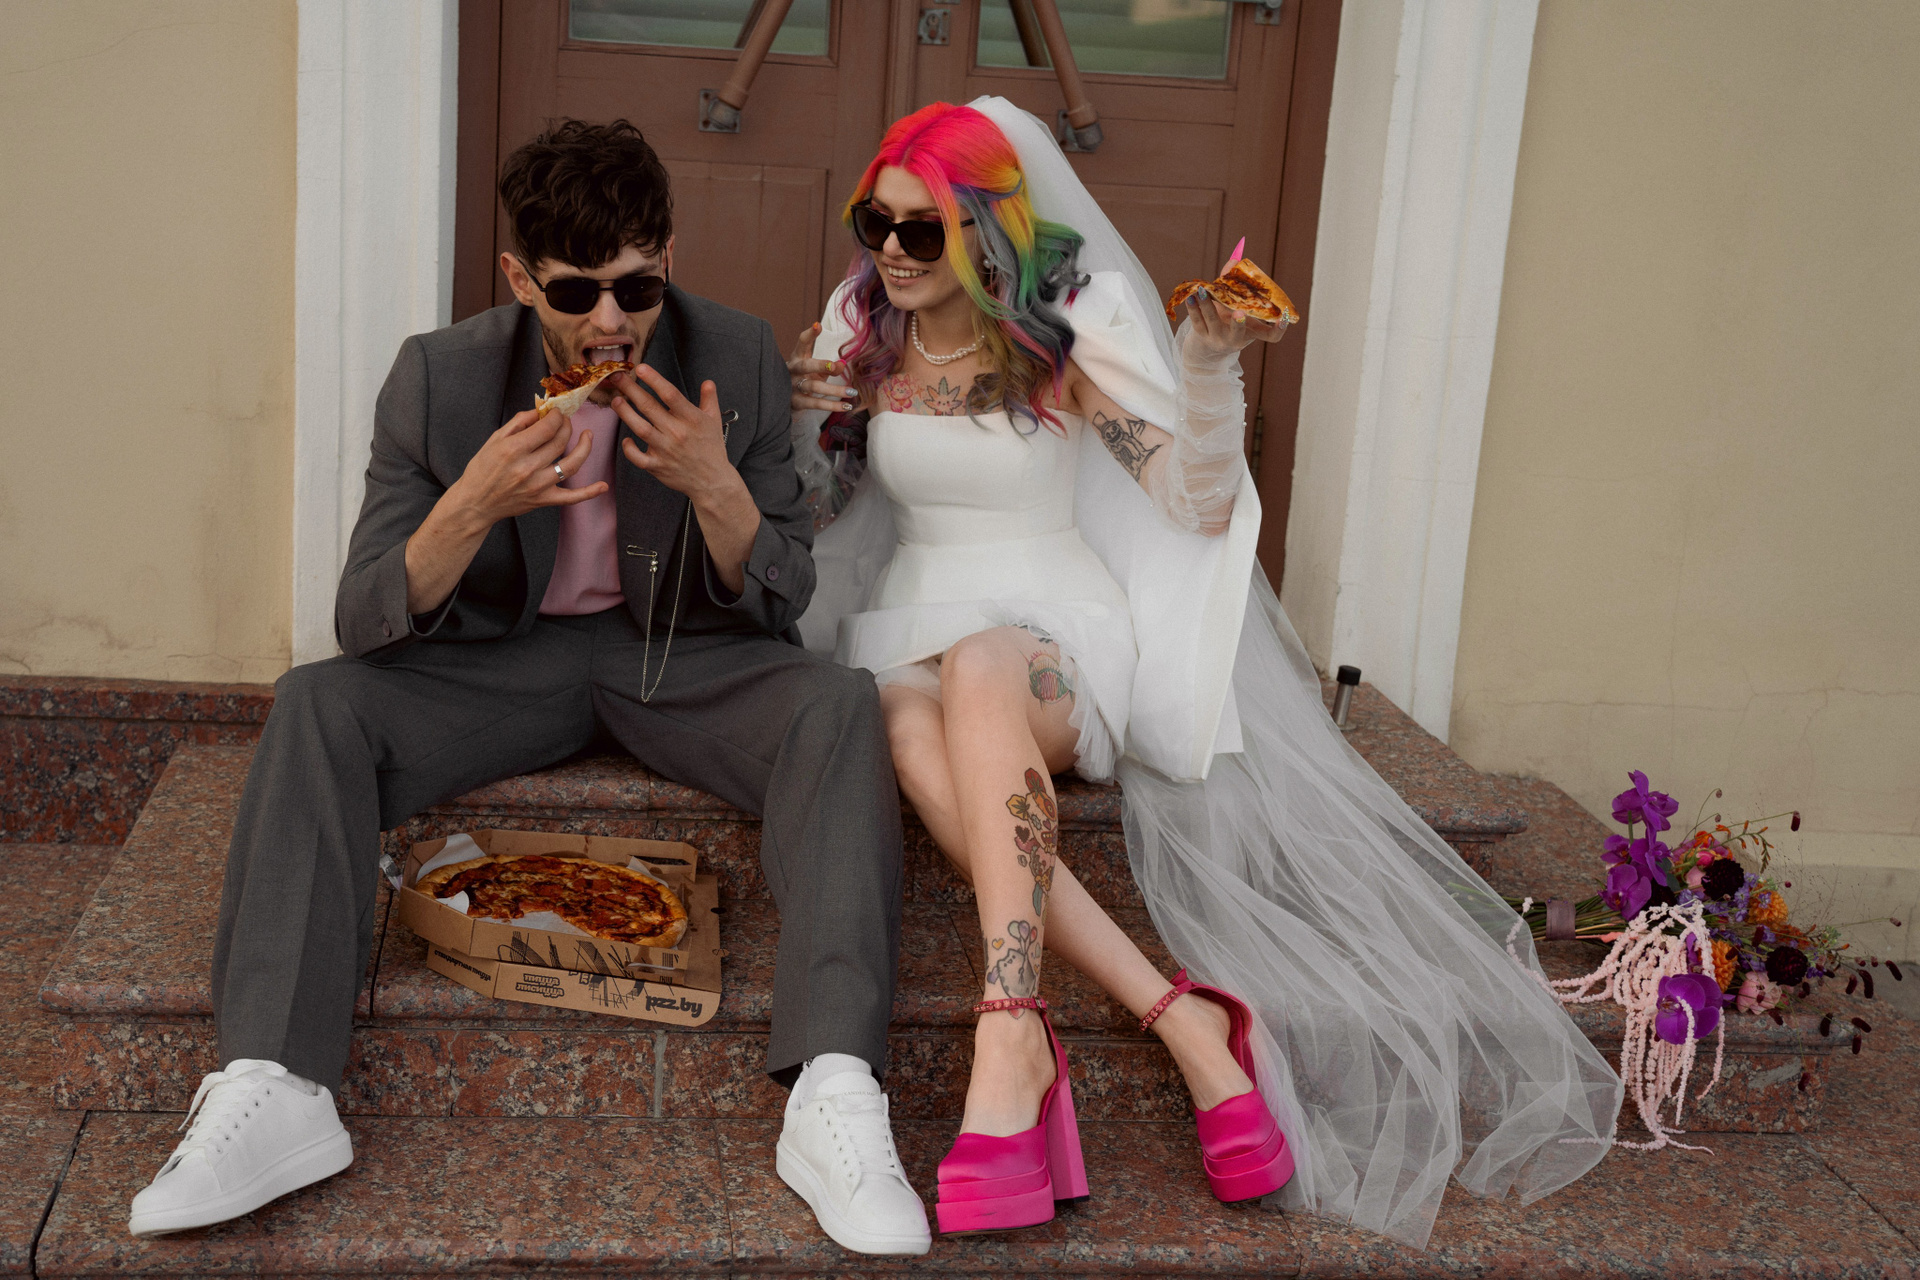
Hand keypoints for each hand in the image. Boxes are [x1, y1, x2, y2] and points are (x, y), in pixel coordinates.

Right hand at [405, 408, 603, 615]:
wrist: (476, 502)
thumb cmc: (482, 469)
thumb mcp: (495, 440)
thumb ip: (519, 423)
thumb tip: (541, 410)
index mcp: (514, 449)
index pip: (547, 427)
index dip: (557, 416)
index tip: (558, 412)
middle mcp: (528, 467)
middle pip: (560, 442)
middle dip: (567, 426)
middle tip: (566, 421)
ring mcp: (538, 485)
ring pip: (571, 464)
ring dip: (585, 448)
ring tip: (588, 436)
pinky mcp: (544, 500)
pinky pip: (572, 498)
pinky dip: (589, 493)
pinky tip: (603, 486)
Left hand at [611, 366, 739, 501]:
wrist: (713, 481)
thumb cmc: (712, 448)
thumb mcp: (715, 421)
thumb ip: (710, 399)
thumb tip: (707, 382)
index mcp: (692, 419)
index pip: (670, 394)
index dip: (654, 380)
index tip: (640, 368)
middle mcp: (677, 433)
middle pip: (649, 407)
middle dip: (631, 390)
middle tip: (617, 377)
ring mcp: (666, 450)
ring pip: (640, 428)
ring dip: (625, 413)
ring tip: (616, 400)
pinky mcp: (658, 466)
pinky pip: (638, 457)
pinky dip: (629, 449)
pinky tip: (626, 439)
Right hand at [788, 322, 858, 412]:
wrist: (786, 401)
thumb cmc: (805, 379)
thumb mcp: (818, 371)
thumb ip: (830, 367)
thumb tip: (842, 364)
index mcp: (797, 357)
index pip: (802, 343)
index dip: (809, 334)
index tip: (817, 325)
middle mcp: (792, 370)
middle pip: (806, 365)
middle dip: (821, 365)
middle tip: (836, 366)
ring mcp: (792, 387)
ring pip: (813, 387)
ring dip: (834, 390)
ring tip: (852, 392)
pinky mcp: (796, 403)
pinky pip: (815, 404)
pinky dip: (832, 405)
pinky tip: (846, 406)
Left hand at [1181, 290, 1285, 363]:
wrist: (1207, 348)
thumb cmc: (1229, 322)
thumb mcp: (1238, 308)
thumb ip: (1236, 286)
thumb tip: (1235, 260)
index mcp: (1252, 333)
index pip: (1271, 336)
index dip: (1279, 328)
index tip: (1284, 316)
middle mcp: (1235, 339)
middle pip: (1238, 333)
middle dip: (1238, 324)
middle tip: (1239, 312)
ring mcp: (1217, 339)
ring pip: (1212, 322)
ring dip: (1207, 305)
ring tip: (1201, 290)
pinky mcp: (1200, 336)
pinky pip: (1196, 320)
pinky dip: (1193, 307)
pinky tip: (1189, 296)